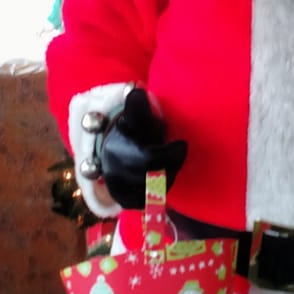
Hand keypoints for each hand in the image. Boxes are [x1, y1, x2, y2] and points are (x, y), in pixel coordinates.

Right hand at [82, 87, 187, 209]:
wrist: (111, 150)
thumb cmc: (129, 130)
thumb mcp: (133, 115)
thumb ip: (137, 106)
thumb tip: (137, 91)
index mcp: (117, 152)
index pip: (150, 160)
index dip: (171, 154)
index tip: (183, 145)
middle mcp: (116, 176)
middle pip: (156, 176)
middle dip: (171, 164)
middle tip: (177, 152)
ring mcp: (120, 192)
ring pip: (157, 190)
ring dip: (168, 175)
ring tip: (167, 161)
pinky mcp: (127, 202)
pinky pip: (153, 199)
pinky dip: (161, 187)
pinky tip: (161, 174)